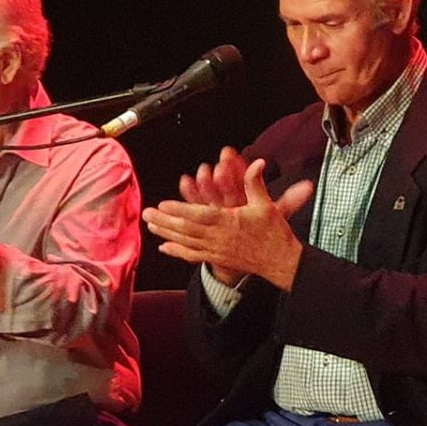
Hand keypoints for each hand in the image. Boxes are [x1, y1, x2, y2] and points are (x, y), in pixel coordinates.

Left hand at [146, 157, 313, 288]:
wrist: (280, 262)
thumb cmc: (274, 233)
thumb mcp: (267, 205)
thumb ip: (256, 183)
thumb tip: (257, 163)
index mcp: (230, 222)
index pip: (199, 215)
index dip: (179, 210)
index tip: (163, 204)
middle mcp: (219, 238)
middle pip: (186, 229)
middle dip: (164, 221)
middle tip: (146, 213)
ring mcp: (216, 250)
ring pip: (186, 242)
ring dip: (166, 233)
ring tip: (151, 225)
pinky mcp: (217, 259)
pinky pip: (193, 256)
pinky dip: (177, 252)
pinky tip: (164, 247)